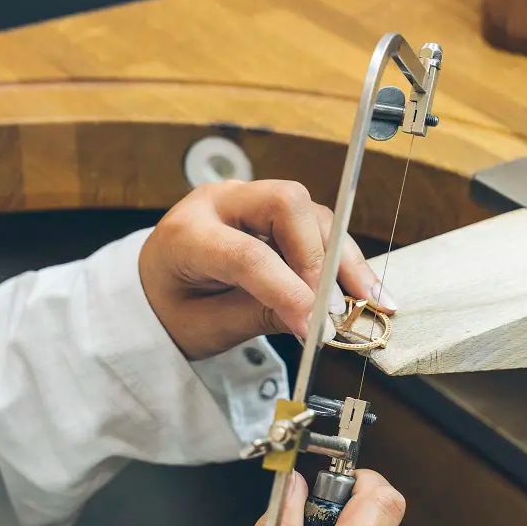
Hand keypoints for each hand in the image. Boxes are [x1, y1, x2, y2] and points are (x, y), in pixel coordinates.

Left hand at [138, 180, 396, 359]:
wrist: (157, 286)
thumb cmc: (173, 307)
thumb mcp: (205, 326)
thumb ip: (258, 316)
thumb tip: (316, 320)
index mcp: (187, 234)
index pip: (247, 254)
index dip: (288, 290)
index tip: (317, 326)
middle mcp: (222, 202)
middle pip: (288, 205)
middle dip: (323, 257)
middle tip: (343, 307)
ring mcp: (253, 199)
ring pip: (313, 213)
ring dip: (344, 259)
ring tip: (369, 302)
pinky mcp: (277, 209)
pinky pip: (320, 225)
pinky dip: (342, 258)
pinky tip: (361, 288)